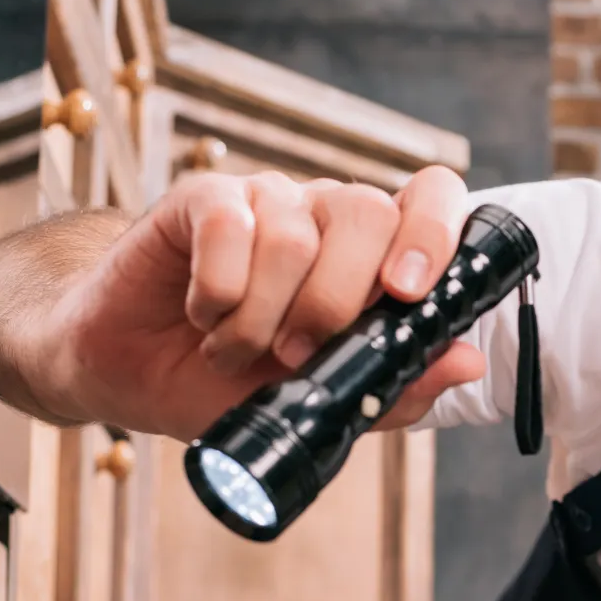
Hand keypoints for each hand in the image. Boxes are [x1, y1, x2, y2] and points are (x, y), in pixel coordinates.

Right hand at [40, 166, 485, 439]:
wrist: (131, 373)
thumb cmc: (230, 382)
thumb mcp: (320, 403)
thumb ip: (396, 386)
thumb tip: (469, 363)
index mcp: (369, 253)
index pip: (430, 197)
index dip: (435, 231)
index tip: (410, 292)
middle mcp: (325, 215)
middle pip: (368, 215)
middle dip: (336, 302)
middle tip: (295, 353)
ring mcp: (266, 199)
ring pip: (294, 237)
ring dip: (261, 317)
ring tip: (232, 349)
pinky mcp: (205, 199)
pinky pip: (230, 227)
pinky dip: (217, 293)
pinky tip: (203, 316)